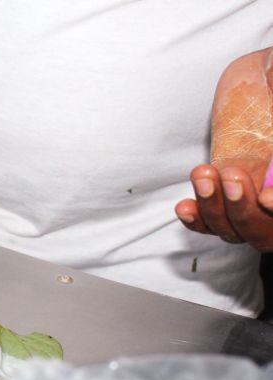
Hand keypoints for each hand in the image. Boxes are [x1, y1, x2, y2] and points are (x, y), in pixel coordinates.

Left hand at [175, 49, 272, 250]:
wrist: (263, 78)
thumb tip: (270, 174)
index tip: (266, 198)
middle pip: (266, 232)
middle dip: (244, 209)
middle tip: (231, 177)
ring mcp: (256, 200)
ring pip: (238, 230)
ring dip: (215, 210)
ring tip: (203, 174)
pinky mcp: (227, 195)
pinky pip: (214, 222)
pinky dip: (198, 219)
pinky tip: (184, 206)